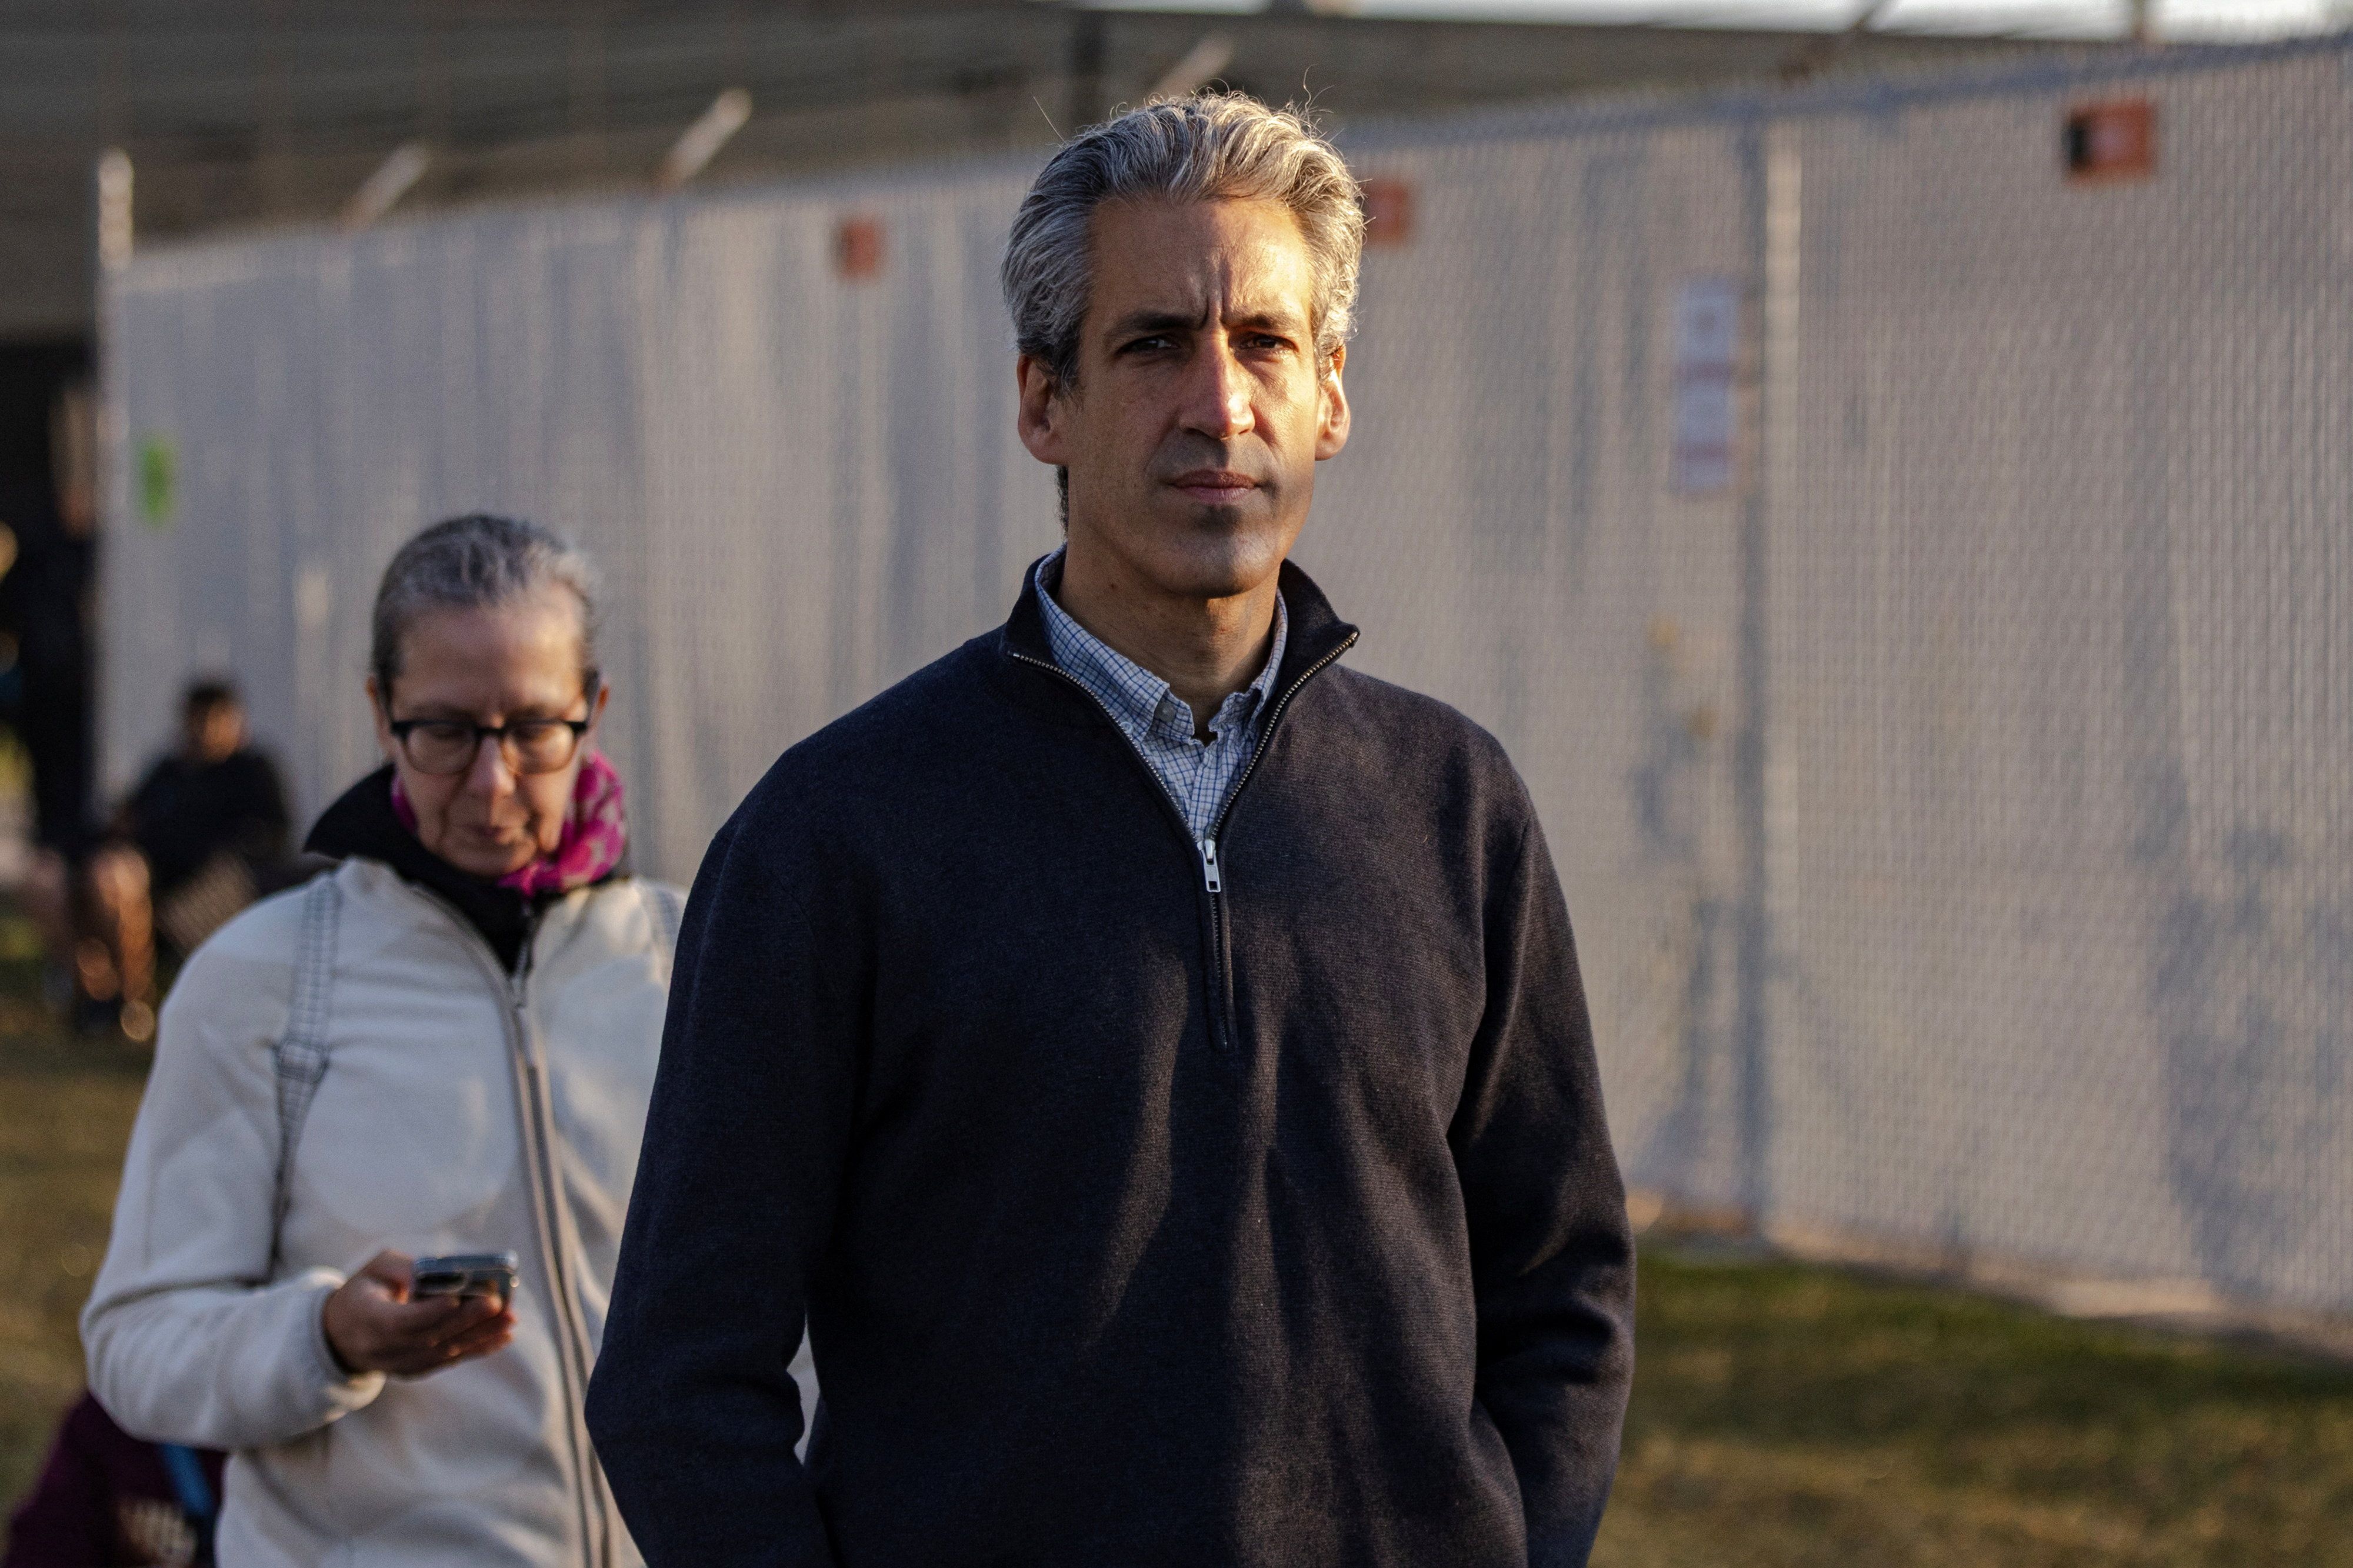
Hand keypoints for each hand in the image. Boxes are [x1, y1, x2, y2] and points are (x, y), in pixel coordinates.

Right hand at [322, 1250, 516, 1376]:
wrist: (342, 1335)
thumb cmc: (365, 1290)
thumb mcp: (375, 1269)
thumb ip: (404, 1267)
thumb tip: (440, 1273)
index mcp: (368, 1319)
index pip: (401, 1321)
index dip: (430, 1312)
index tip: (456, 1298)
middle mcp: (384, 1348)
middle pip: (431, 1337)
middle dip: (467, 1321)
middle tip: (499, 1303)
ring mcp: (401, 1364)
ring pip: (445, 1352)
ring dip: (481, 1336)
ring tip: (511, 1319)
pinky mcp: (416, 1370)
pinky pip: (450, 1360)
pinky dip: (478, 1348)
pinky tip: (503, 1336)